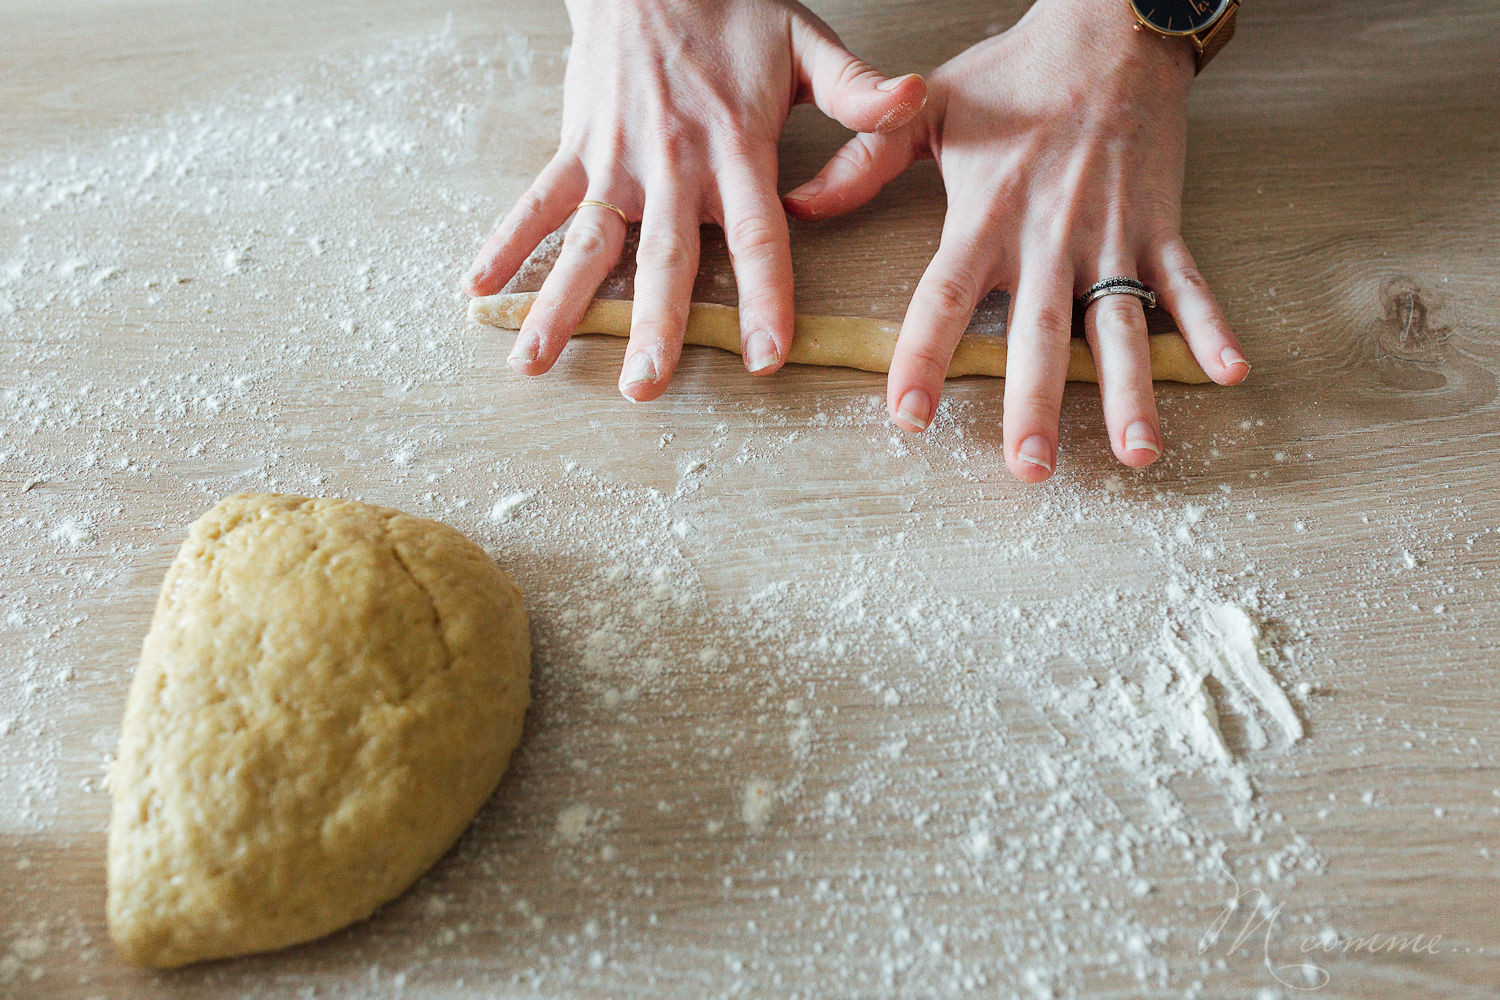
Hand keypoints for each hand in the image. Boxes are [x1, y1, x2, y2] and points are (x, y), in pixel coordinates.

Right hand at [463, 0, 925, 400]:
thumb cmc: (730, 6)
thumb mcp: (804, 40)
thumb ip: (856, 88)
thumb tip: (913, 101)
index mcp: (736, 148)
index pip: (757, 236)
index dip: (763, 297)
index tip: (765, 355)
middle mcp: (673, 164)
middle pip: (665, 259)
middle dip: (654, 326)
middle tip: (643, 387)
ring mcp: (617, 160)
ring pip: (590, 244)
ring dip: (561, 303)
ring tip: (535, 362)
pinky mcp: (578, 147)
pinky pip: (538, 202)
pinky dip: (507, 243)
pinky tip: (479, 290)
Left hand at [784, 0, 1248, 480]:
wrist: (1108, 30)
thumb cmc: (1014, 75)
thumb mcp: (930, 111)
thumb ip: (864, 161)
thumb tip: (798, 204)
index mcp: (987, 215)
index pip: (947, 296)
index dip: (925, 356)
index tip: (908, 415)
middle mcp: (1049, 235)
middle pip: (1039, 333)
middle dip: (1035, 404)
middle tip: (1028, 468)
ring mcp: (1112, 234)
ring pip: (1120, 324)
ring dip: (1129, 389)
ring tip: (1135, 451)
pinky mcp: (1161, 226)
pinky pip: (1189, 282)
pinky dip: (1211, 326)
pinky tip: (1229, 373)